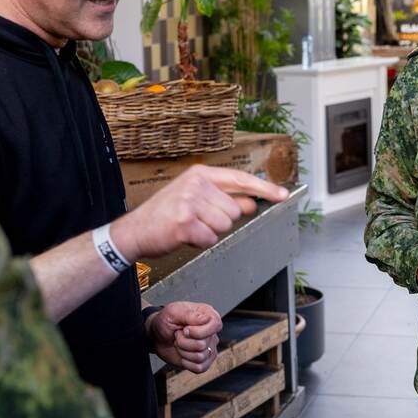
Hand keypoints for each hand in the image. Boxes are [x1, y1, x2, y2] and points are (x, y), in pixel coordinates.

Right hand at [116, 165, 289, 257]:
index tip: (282, 195)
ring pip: (224, 226)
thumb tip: (251, 203)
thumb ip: (224, 198)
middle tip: (198, 220)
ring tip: (190, 227)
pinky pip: (210, 239)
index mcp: (200, 175)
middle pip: (234, 210)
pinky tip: (184, 236)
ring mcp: (189, 203)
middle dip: (221, 221)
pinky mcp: (184, 223)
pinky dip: (200, 243)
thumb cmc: (166, 215)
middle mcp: (196, 185)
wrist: (134, 231)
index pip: (240, 179)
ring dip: (211, 232)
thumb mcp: (195, 198)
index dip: (264, 189)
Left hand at [147, 301, 222, 372]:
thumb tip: (207, 319)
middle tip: (178, 335)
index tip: (185, 329)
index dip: (199, 331)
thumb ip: (190, 314)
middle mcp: (211, 332)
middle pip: (202, 344)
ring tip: (179, 343)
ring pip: (200, 357)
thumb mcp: (173, 312)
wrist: (157, 336)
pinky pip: (200, 368)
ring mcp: (209, 347)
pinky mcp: (204, 361)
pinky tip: (182, 354)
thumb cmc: (166, 321)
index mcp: (208, 315)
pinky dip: (187, 363)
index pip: (215, 325)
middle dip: (183, 342)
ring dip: (183, 351)